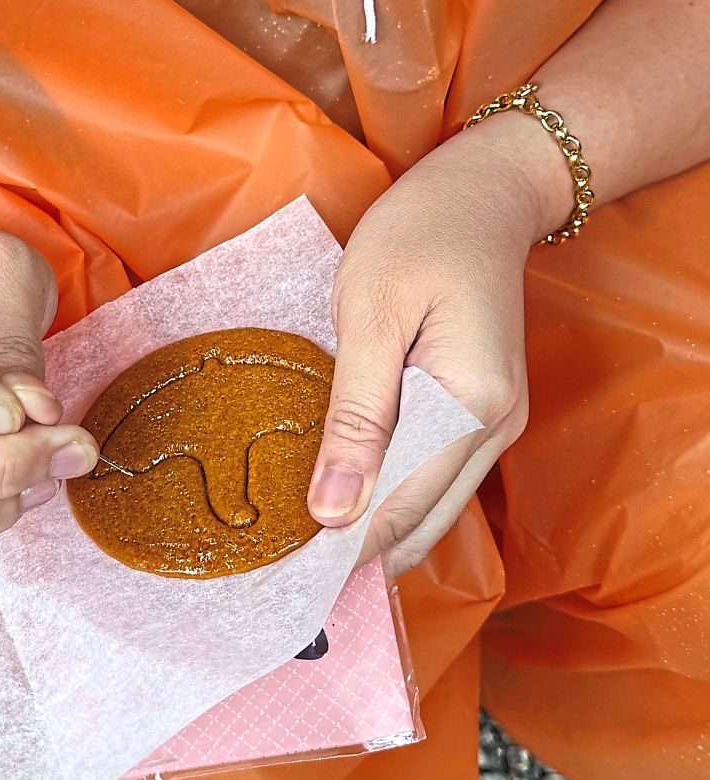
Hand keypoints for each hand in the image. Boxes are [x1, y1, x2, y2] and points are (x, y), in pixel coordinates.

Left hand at [307, 115, 561, 574]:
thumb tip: (334, 511)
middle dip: (357, 558)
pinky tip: (348, 503)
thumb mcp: (370, 314)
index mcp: (470, 406)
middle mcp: (496, 429)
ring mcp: (497, 423)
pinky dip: (394, 499)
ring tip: (302, 554)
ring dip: (375, 533)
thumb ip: (357, 416)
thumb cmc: (419, 235)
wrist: (483, 192)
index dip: (342, 552)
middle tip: (282, 582)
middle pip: (423, 524)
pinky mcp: (484, 411)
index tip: (281, 587)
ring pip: (433, 509)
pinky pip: (437, 478)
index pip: (400, 508)